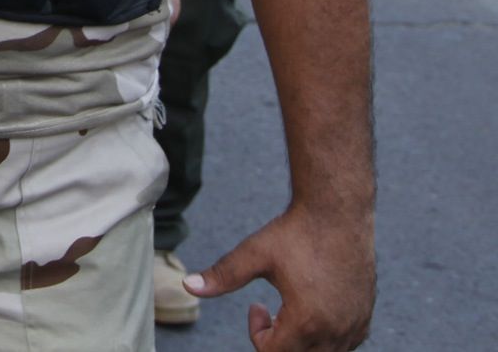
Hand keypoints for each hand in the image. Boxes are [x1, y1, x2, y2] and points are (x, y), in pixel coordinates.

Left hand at [185, 202, 373, 349]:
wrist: (338, 213)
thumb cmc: (296, 232)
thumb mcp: (254, 254)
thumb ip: (223, 275)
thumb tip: (188, 285)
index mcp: (307, 321)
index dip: (257, 334)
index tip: (255, 306)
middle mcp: (336, 331)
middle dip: (278, 341)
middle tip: (269, 312)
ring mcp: (354, 326)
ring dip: (302, 342)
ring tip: (290, 311)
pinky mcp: (365, 319)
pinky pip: (344, 346)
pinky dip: (325, 338)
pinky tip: (314, 310)